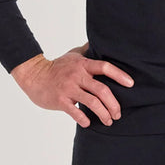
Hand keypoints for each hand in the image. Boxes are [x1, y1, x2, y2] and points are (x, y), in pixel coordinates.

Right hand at [10, 42, 133, 127]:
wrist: (34, 75)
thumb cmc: (56, 66)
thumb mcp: (73, 54)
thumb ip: (87, 50)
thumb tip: (100, 41)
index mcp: (83, 64)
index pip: (105, 67)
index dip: (120, 75)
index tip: (130, 84)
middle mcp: (77, 76)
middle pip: (102, 89)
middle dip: (113, 104)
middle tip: (118, 113)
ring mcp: (69, 89)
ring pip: (92, 102)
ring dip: (103, 114)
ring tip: (109, 121)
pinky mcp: (60, 100)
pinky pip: (75, 112)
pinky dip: (83, 119)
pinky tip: (89, 123)